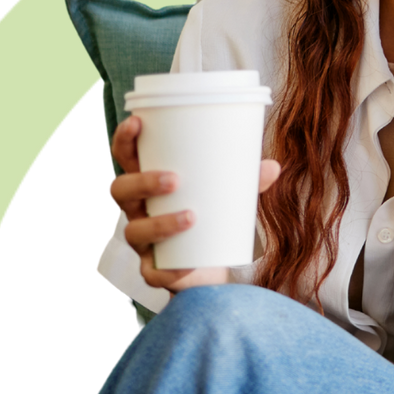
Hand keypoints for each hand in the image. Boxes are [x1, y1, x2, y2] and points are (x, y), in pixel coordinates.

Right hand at [108, 114, 281, 295]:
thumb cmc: (212, 215)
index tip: (137, 121)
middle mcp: (138, 210)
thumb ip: (248, 180)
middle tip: (175, 179)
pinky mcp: (153, 271)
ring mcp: (143, 242)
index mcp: (148, 182)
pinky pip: (151, 272)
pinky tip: (184, 266)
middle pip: (120, 191)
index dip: (125, 139)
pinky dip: (168, 270)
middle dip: (143, 182)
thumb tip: (273, 167)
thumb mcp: (229, 193)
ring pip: (134, 231)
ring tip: (192, 215)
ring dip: (160, 223)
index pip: (126, 156)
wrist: (211, 266)